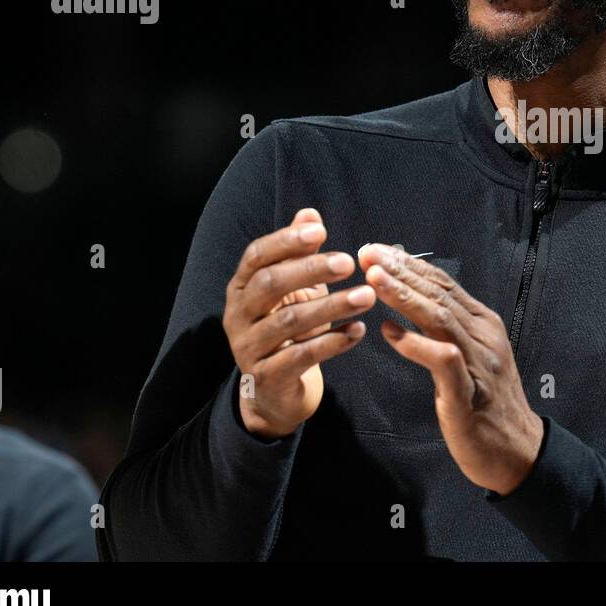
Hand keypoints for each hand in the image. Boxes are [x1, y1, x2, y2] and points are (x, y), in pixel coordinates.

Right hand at [222, 209, 376, 438]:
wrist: (274, 390)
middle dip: (310, 270)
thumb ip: (298, 253)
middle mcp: (238, 315)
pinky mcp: (265, 377)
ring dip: (332, 306)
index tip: (321, 231)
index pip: (257, 256)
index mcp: (241, 287)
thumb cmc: (287, 328)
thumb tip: (310, 214)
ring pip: (289, 321)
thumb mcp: (294, 289)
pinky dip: (332, 342)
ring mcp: (248, 347)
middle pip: (269, 284)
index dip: (286, 241)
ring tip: (367, 296)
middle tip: (349, 262)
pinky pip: (300, 357)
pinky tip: (358, 331)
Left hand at [357, 243, 543, 495]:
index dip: (409, 264)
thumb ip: (445, 330)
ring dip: (405, 297)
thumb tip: (406, 305)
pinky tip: (389, 333)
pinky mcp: (469, 394)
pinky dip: (415, 344)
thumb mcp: (469, 356)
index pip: (444, 283)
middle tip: (367, 254)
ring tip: (374, 280)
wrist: (516, 451)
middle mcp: (484, 337)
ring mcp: (479, 364)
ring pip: (440, 319)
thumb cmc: (483, 403)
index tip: (377, 250)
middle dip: (401, 271)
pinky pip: (442, 361)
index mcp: (483, 324)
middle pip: (439, 294)